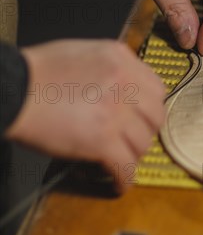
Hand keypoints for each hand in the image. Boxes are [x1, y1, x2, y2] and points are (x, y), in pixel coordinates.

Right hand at [5, 40, 165, 191]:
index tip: (142, 117)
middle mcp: (124, 82)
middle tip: (131, 139)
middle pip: (155, 117)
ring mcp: (115, 111)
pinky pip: (126, 166)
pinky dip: (124, 178)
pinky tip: (118, 181)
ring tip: (119, 159)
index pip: (157, 88)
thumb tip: (123, 86)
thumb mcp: (83, 52)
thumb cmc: (37, 72)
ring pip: (143, 143)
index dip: (150, 107)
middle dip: (145, 131)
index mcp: (120, 59)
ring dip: (132, 155)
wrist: (14, 88)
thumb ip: (110, 67)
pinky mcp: (102, 139)